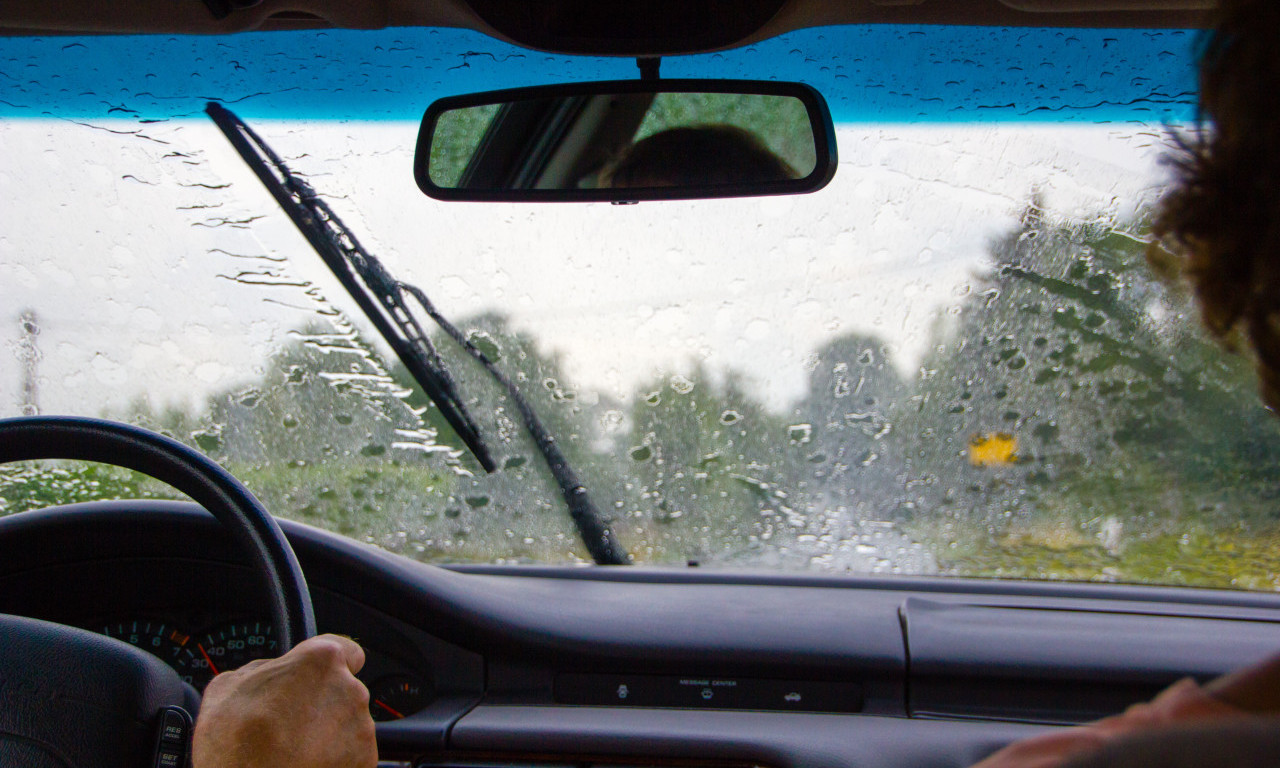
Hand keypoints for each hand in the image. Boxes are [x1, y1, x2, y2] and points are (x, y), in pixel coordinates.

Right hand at [192, 633, 376, 767]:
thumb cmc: (236, 743)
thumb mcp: (226, 688)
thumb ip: (260, 669)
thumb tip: (267, 671)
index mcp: (322, 662)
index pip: (346, 651)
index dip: (328, 667)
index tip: (316, 678)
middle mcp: (351, 690)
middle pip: (343, 691)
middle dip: (321, 704)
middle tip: (290, 724)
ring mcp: (361, 728)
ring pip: (348, 724)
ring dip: (328, 733)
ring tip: (294, 749)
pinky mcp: (364, 760)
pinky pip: (352, 754)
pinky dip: (335, 759)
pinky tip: (306, 764)